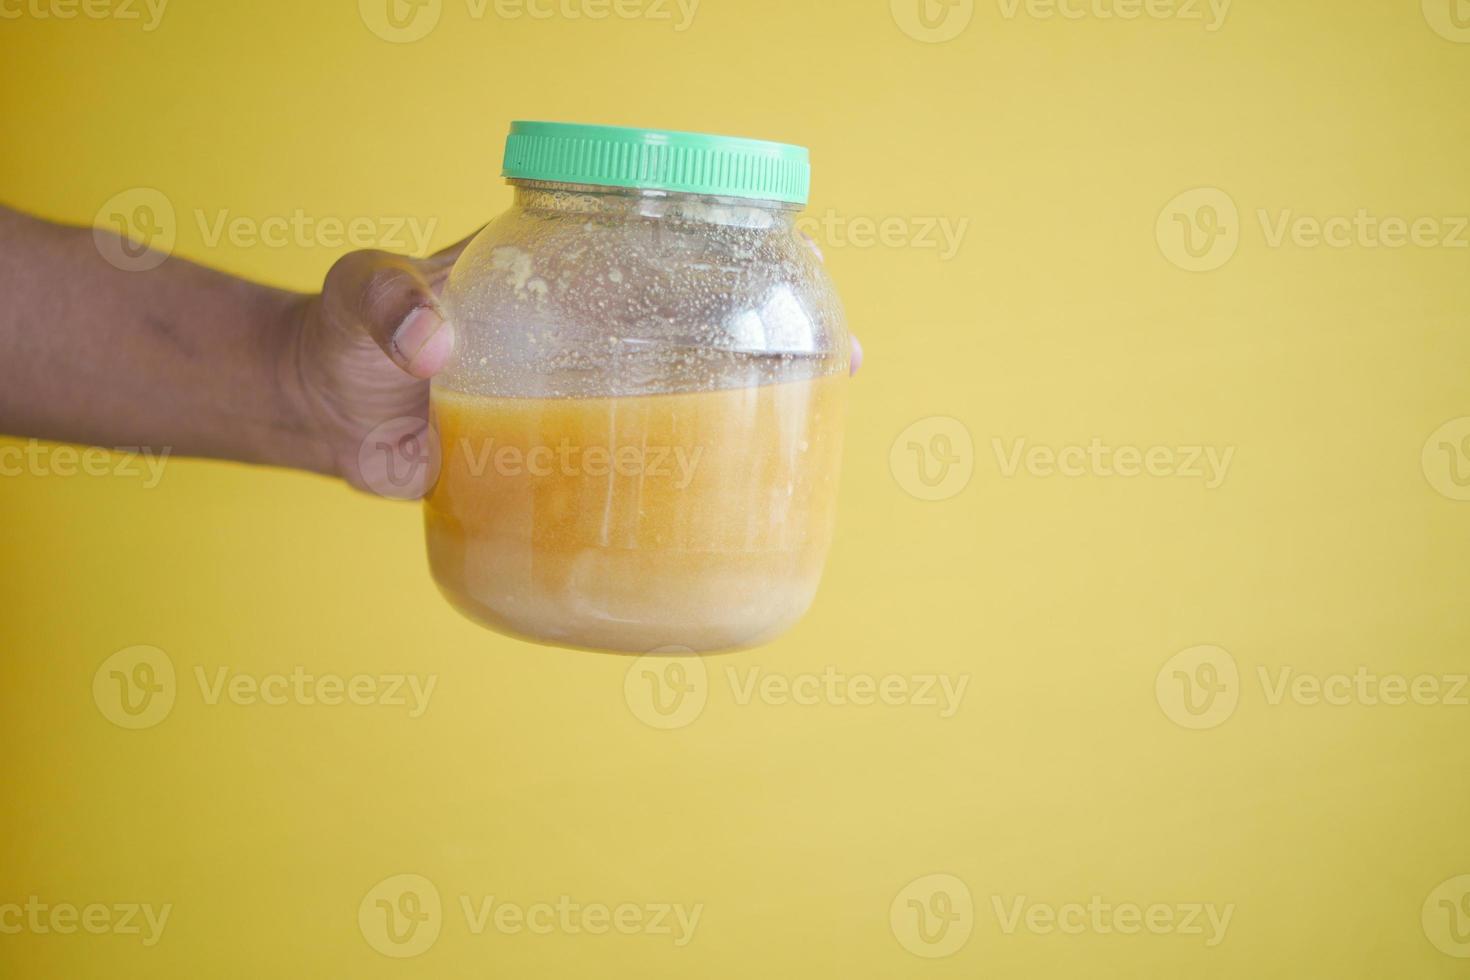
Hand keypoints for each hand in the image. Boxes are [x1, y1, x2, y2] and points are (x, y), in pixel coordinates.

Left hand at [287, 232, 862, 497]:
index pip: (654, 250)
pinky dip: (669, 487)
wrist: (320, 413)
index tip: (794, 263)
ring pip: (672, 406)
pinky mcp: (553, 464)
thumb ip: (388, 304)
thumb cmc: (344, 333)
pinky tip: (711, 513)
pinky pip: (623, 472)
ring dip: (735, 420)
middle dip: (767, 339)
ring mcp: (572, 403)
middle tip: (836, 362)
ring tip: (801, 444)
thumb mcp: (361, 297)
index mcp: (554, 278)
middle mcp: (581, 337)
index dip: (728, 255)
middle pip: (693, 330)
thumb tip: (432, 344)